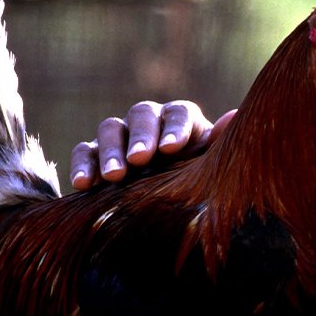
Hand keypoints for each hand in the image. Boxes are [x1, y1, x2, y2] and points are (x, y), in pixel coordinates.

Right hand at [69, 100, 235, 189]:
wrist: (168, 201)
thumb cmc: (195, 178)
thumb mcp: (209, 164)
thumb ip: (218, 144)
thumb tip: (234, 117)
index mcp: (181, 119)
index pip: (179, 114)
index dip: (175, 129)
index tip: (172, 148)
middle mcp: (149, 120)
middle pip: (142, 116)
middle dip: (141, 138)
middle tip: (140, 159)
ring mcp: (120, 135)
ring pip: (110, 129)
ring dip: (110, 152)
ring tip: (114, 177)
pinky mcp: (95, 153)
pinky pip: (85, 152)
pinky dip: (82, 165)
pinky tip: (83, 185)